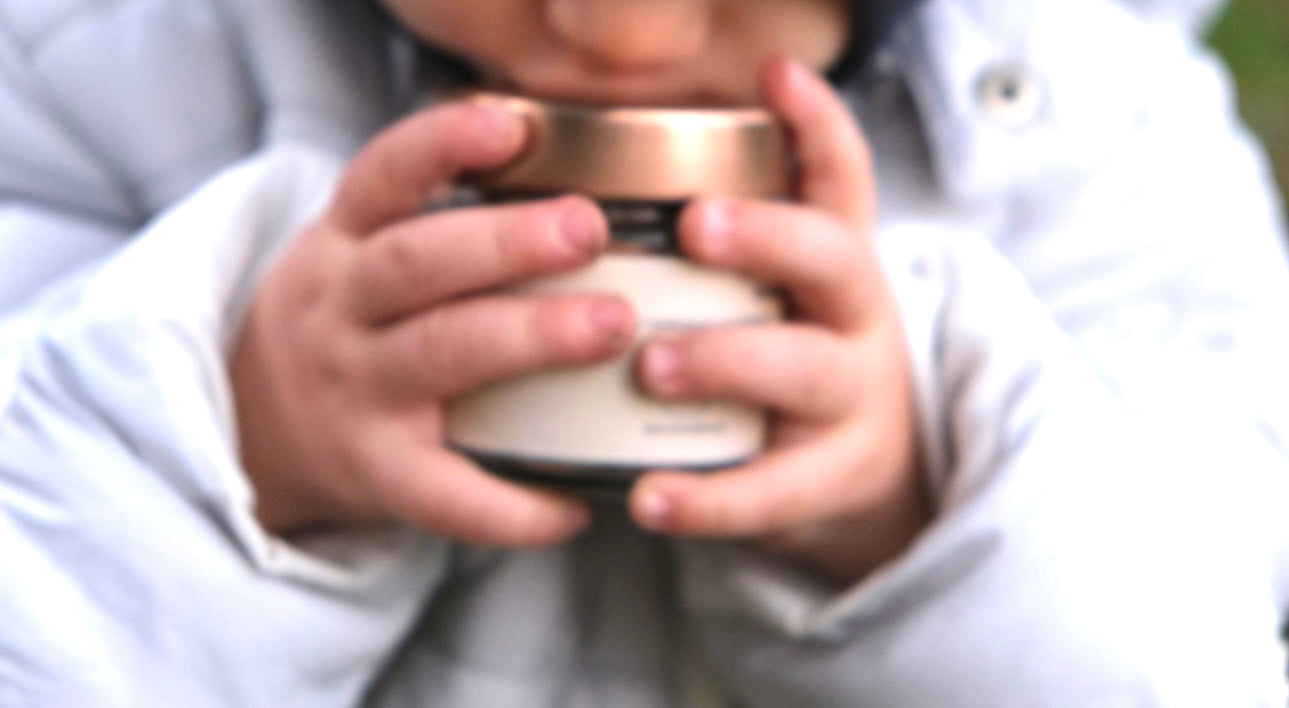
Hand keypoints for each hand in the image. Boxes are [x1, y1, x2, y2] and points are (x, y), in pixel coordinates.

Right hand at [231, 101, 635, 545]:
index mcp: (342, 243)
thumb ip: (437, 216)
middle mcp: (339, 312)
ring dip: (529, 336)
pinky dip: (513, 507)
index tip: (512, 125)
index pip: (380, 177)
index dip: (442, 145)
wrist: (254, 430)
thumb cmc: (349, 324)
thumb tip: (578, 168)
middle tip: (589, 227)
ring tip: (613, 323)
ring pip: (436, 356)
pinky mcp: (376, 475)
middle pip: (414, 264)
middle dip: (506, 242)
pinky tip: (576, 502)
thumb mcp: (357, 253)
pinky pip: (444, 496)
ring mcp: (355, 395)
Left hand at [627, 58, 928, 582]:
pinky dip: (709, 499)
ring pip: (804, 370)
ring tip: (654, 365)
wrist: (867, 477)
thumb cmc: (790, 360)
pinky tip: (649, 500)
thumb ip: (729, 242)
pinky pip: (772, 492)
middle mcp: (855, 317)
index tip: (777, 76)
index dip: (818, 127)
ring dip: (727, 359)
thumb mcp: (784, 293)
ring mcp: (851, 400)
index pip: (842, 180)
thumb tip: (598, 172)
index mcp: (834, 261)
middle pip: (833, 260)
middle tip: (695, 224)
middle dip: (767, 236)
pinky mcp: (829, 481)